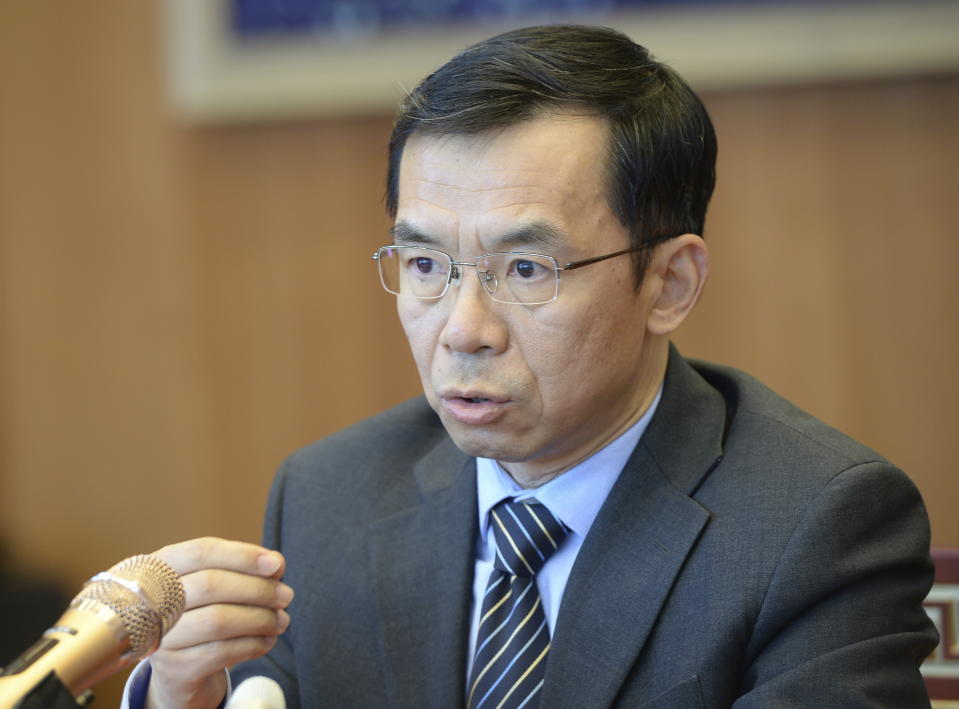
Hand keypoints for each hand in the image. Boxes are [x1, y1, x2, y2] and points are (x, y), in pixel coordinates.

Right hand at [144, 537, 293, 708]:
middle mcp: (152, 601)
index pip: (201, 551)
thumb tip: (275, 563)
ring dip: (260, 618)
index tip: (277, 564)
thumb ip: (246, 568)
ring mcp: (161, 637)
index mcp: (160, 568)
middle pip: (211, 584)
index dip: (243, 555)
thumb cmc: (205, 612)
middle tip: (286, 596)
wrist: (182, 669)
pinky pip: (221, 652)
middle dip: (258, 589)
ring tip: (282, 620)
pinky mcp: (175, 669)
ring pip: (217, 620)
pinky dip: (253, 644)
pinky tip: (267, 640)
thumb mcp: (220, 584)